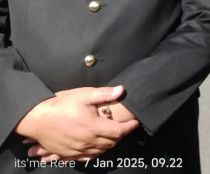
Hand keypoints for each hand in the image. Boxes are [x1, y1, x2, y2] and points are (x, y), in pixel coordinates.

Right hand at [16, 86, 138, 160]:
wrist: (37, 118)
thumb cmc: (61, 104)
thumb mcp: (84, 94)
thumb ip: (104, 94)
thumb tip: (122, 90)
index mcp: (93, 127)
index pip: (119, 132)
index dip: (129, 127)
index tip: (135, 122)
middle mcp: (87, 141)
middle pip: (111, 143)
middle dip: (121, 135)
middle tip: (125, 126)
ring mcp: (78, 149)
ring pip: (101, 151)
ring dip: (110, 144)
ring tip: (114, 135)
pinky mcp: (68, 153)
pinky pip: (87, 157)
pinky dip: (97, 153)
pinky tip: (99, 147)